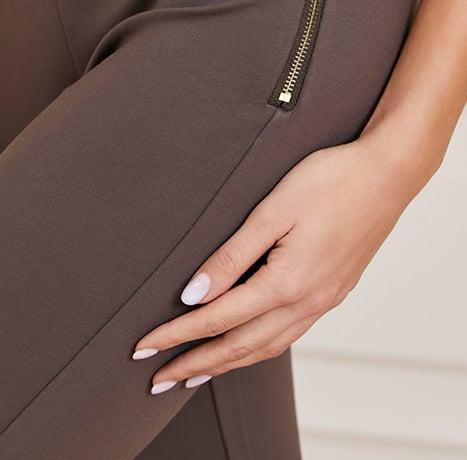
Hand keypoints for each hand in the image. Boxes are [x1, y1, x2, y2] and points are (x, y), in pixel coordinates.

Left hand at [132, 136, 417, 393]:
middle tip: (159, 380)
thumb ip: (232, 256)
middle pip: (240, 346)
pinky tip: (249, 347)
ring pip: (266, 347)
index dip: (176, 335)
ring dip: (226, 364)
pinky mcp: (333, 291)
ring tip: (196, 373)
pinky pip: (290, 335)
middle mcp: (307, 301)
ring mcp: (323, 300)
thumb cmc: (332, 182)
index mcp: (287, 282)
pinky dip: (259, 350)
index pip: (217, 319)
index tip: (144, 347)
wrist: (387, 174)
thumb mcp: (274, 211)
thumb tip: (194, 295)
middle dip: (195, 363)